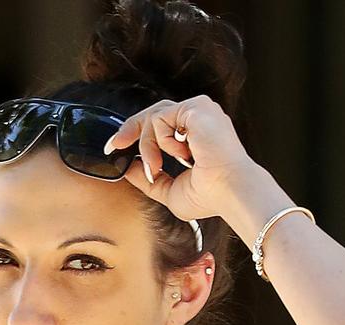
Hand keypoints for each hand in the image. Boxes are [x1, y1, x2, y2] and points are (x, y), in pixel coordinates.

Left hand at [105, 95, 254, 220]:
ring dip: (148, 146)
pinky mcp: (197, 108)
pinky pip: (161, 118)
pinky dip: (161, 141)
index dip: (135, 133)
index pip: (161, 123)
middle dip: (130, 129)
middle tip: (115, 145)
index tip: (115, 146)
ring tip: (156, 168)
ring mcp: (200, 111)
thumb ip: (148, 178)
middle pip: (154, 112)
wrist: (229, 193)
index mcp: (196, 134)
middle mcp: (200, 119)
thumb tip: (128, 167)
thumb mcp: (168, 190)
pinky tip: (178, 155)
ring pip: (154, 116)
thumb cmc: (210, 196)